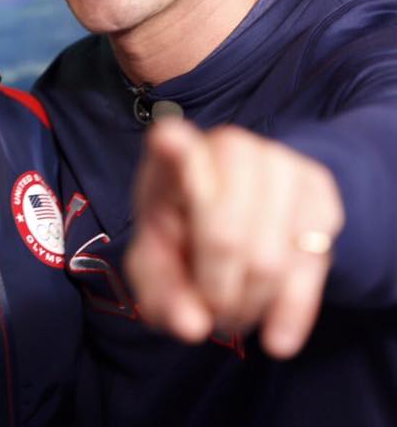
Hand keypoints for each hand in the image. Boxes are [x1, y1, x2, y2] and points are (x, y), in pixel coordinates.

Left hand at [125, 117, 343, 357]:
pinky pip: (311, 265)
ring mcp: (277, 161)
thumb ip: (160, 291)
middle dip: (216, 292)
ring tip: (235, 313)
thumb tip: (190, 326)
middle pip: (223, 235)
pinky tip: (275, 332)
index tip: (168, 143)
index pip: (171, 142)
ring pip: (269, 259)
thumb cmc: (183, 234)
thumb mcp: (157, 261)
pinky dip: (290, 310)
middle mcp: (227, 146)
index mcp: (171, 152)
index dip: (173, 147)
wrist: (244, 210)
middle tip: (212, 313)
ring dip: (250, 304)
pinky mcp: (318, 188)